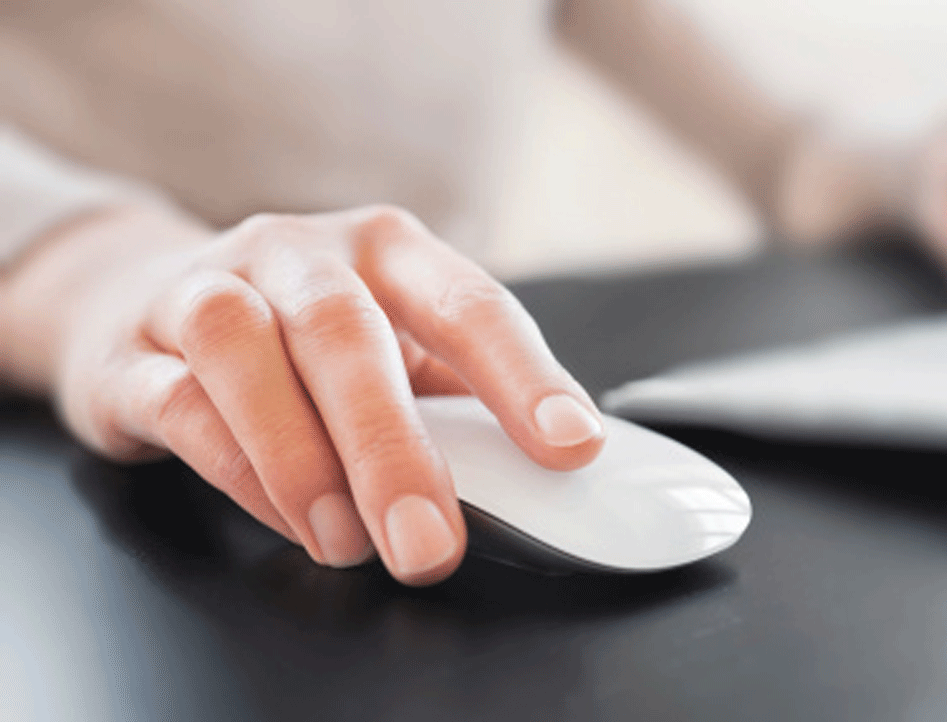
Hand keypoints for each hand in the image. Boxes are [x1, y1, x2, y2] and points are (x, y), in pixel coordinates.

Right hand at [0, 205, 605, 583]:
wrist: (141, 298)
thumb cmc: (301, 336)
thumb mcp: (394, 347)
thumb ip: (454, 400)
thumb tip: (539, 475)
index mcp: (386, 250)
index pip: (468, 303)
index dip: (524, 375)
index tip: (570, 445)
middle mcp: (297, 253)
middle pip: (347, 332)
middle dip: (394, 448)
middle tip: (431, 544)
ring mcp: (205, 290)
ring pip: (243, 349)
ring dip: (302, 457)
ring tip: (349, 541)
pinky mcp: (131, 350)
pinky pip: (178, 401)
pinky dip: (237, 468)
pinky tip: (287, 518)